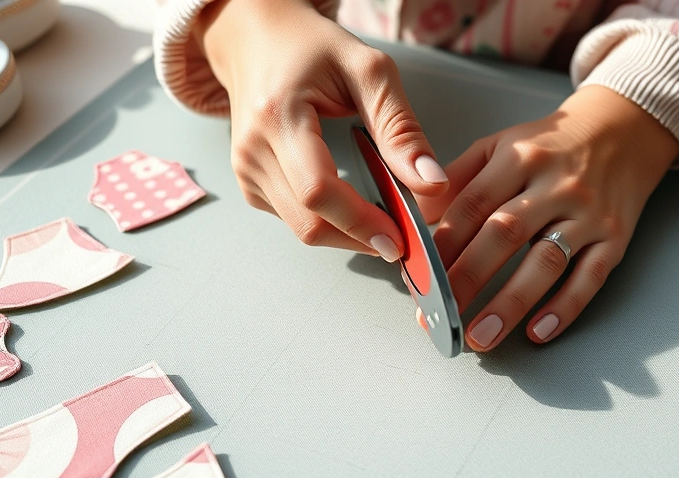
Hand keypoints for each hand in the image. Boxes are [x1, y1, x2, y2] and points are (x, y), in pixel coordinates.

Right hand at [195, 0, 448, 259]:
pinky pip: (293, 219)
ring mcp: (246, 171)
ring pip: (302, 228)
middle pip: (309, 221)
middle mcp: (253, 150)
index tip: (399, 237)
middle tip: (403, 238)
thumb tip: (432, 182)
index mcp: (278, 116)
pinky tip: (353, 206)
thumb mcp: (368, 71)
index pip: (318, 190)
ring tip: (384, 220)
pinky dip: (329, 222)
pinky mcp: (250, 184)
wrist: (256, 39)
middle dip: (360, 237)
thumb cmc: (309, 47)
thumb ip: (400, 128)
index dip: (360, 222)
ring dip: (348, 234)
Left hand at [422, 86, 678, 350]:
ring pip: (546, 262)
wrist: (625, 130)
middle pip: (505, 235)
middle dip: (467, 279)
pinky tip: (537, 332)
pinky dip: (564, 308)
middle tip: (440, 315)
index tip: (419, 277)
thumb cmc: (552, 146)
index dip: (443, 244)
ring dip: (510, 303)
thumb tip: (415, 217)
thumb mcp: (501, 145)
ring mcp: (588, 213)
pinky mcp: (615, 238)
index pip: (473, 205)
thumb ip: (458, 179)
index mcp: (519, 158)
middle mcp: (555, 185)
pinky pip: (590, 278)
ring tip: (480, 336)